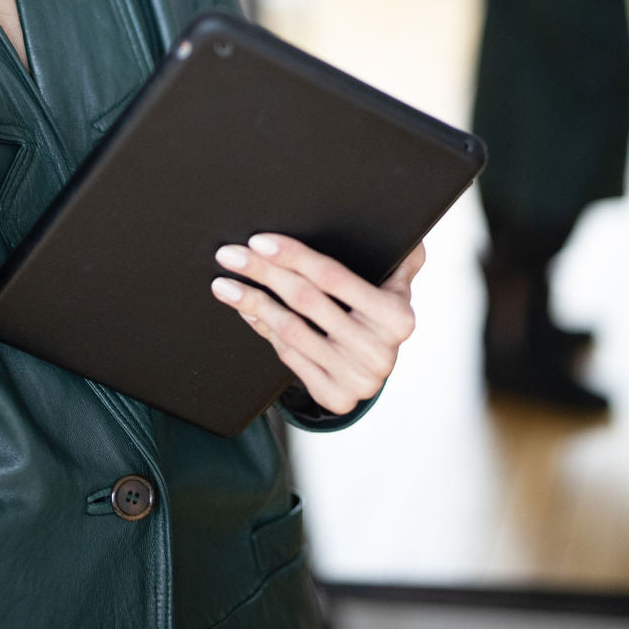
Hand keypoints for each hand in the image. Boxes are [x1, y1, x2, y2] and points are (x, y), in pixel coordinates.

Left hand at [211, 234, 420, 415]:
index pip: (333, 277)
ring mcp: (356, 379)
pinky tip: (248, 310)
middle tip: (230, 255)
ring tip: (224, 284)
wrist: (376, 365)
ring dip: (251, 302)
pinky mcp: (335, 396)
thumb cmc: (379, 310)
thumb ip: (401, 257)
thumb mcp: (397, 282)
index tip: (259, 241)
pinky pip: (289, 355)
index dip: (293, 256)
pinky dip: (263, 328)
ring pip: (291, 330)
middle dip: (262, 272)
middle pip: (305, 300)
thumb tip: (404, 232)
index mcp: (398, 317)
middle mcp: (380, 352)